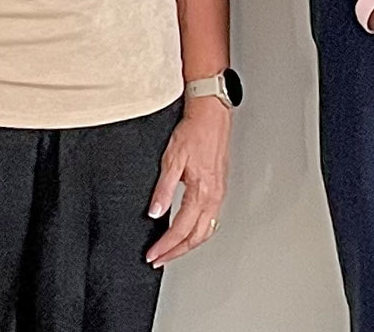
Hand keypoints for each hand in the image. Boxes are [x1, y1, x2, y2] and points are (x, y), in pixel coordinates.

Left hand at [146, 95, 230, 267]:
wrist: (211, 115)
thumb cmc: (194, 132)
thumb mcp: (171, 160)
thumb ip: (164, 189)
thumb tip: (155, 212)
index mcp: (202, 190)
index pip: (181, 228)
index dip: (165, 245)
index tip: (153, 254)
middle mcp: (214, 195)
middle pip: (197, 236)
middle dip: (177, 251)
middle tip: (159, 258)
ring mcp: (219, 192)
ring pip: (207, 230)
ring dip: (189, 244)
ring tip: (172, 250)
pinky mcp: (220, 187)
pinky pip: (212, 218)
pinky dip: (199, 231)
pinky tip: (190, 230)